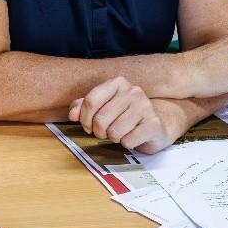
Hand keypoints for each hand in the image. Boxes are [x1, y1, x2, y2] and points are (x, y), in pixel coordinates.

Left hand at [69, 77, 185, 152]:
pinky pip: (128, 140)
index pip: (90, 101)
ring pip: (114, 132)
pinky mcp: (153, 124)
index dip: (85, 119)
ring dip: (114, 138)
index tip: (88, 126)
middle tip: (106, 132)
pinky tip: (133, 137)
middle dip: (99, 132)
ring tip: (121, 133)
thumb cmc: (124, 116)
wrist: (155, 126)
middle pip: (100, 119)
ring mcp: (145, 106)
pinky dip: (127, 144)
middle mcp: (133, 91)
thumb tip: (73, 114)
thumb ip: (84, 107)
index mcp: (118, 83)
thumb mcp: (103, 107)